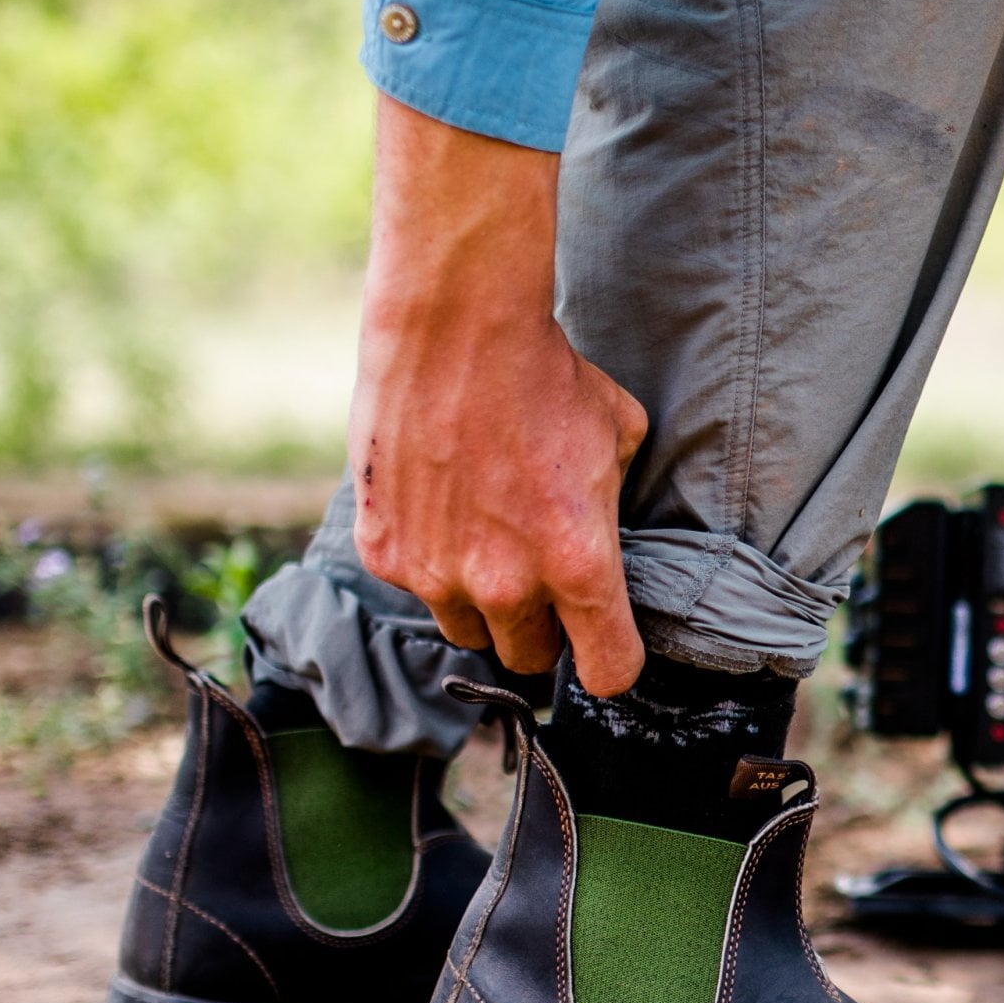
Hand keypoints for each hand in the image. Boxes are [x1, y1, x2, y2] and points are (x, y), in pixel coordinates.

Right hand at [347, 95, 648, 695]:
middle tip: (542, 579)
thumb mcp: (619, 439)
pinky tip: (439, 505)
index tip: (607, 645)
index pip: (608, 672)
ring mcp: (437, 573)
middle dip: (543, 630)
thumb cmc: (549, 378)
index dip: (613, 661)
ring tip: (487, 539)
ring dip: (482, 603)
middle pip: (530, 659)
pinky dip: (429, 560)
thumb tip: (609, 530)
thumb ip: (615, 505)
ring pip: (468, 631)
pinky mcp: (384, 552)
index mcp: (580, 566)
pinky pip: (416, 585)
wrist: (456, 330)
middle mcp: (507, 585)